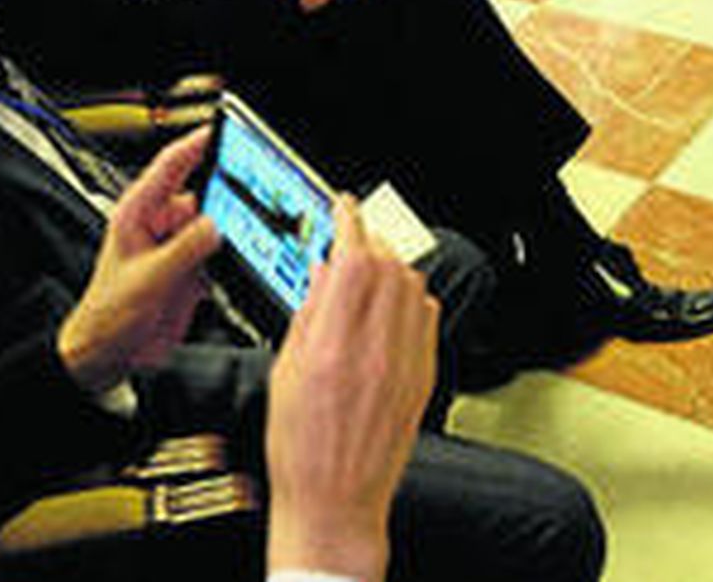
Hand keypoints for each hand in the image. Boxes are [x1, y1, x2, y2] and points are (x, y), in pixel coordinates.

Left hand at [57, 128, 219, 392]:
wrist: (105, 355)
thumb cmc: (106, 315)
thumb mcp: (147, 279)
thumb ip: (183, 251)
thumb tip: (214, 226)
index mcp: (138, 213)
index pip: (171, 165)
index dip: (195, 144)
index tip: (220, 132)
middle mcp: (159, 226)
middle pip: (203, 198)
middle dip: (224, 202)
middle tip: (244, 207)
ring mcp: (176, 249)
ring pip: (214, 228)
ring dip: (227, 238)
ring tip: (236, 248)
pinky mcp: (189, 273)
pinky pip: (218, 256)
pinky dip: (227, 263)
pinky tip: (226, 274)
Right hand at [265, 197, 438, 581]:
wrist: (335, 504)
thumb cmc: (300, 448)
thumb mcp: (284, 371)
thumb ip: (308, 315)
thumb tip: (322, 273)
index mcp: (332, 347)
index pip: (352, 260)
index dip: (347, 222)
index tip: (342, 207)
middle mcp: (375, 352)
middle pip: (388, 265)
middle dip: (368, 241)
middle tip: (349, 240)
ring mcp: (405, 365)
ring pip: (413, 286)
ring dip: (391, 266)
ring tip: (368, 270)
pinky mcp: (423, 380)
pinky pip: (428, 318)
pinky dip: (411, 298)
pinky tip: (391, 305)